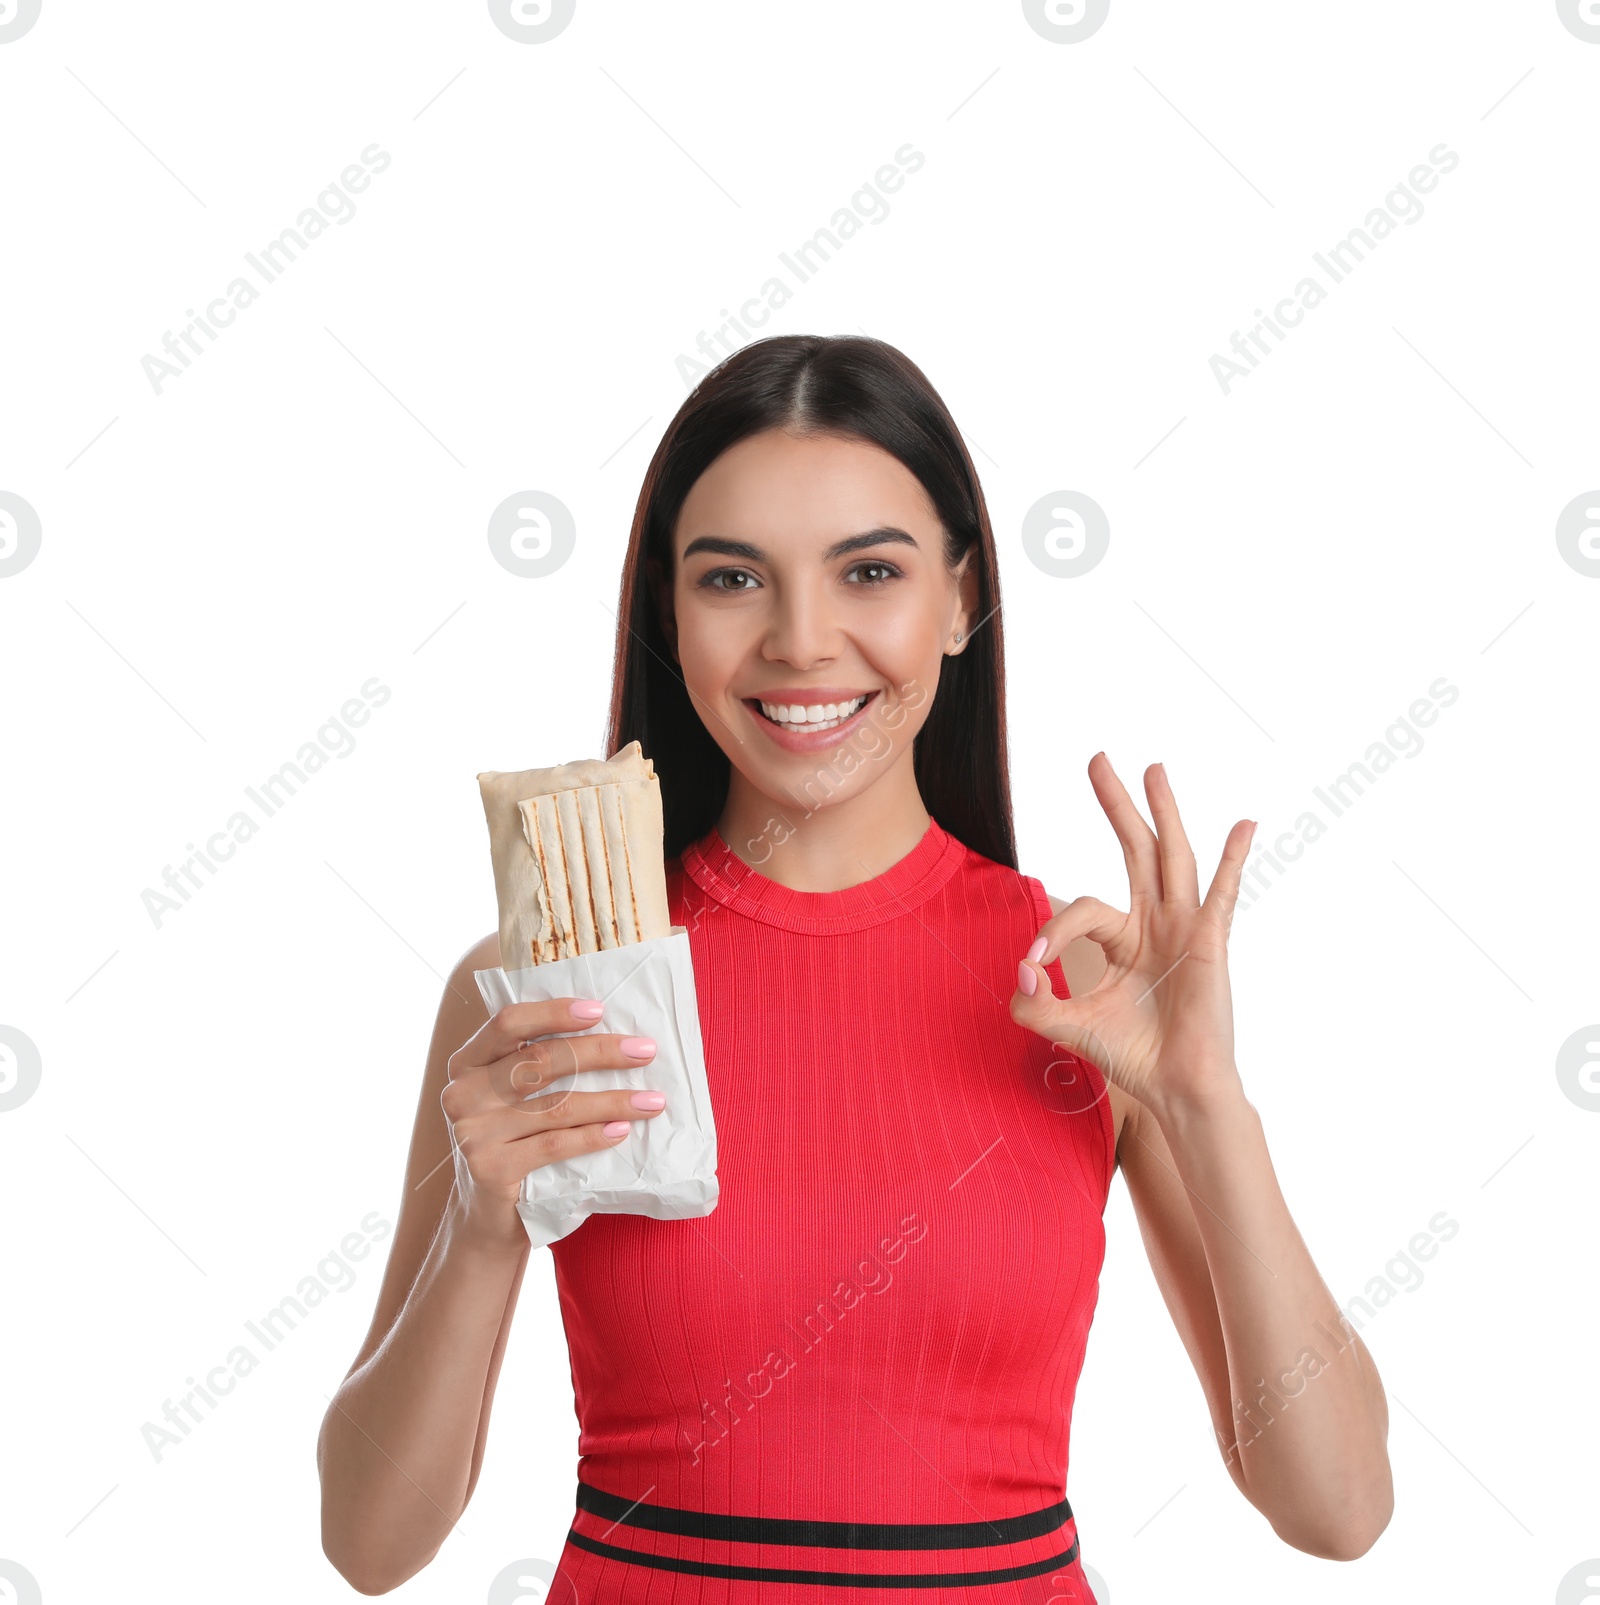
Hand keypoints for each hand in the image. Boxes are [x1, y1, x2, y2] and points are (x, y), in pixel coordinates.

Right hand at [440, 998, 664, 1245]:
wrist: (487, 1219)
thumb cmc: (513, 1144)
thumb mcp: (511, 1099)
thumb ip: (538, 1067)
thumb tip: (612, 1035)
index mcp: (467, 1062)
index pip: (508, 1022)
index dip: (553, 1012)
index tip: (600, 1010)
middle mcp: (462, 1093)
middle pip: (541, 1061)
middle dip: (601, 1052)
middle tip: (645, 1051)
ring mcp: (472, 1133)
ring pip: (558, 1105)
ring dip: (613, 1101)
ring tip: (652, 1100)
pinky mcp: (490, 1169)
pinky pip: (555, 1144)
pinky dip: (594, 1136)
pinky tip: (622, 1131)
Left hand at [1010, 753, 1254, 1116]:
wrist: (1175, 1090)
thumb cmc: (1131, 1057)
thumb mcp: (1065, 1026)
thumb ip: (1031, 1002)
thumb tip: (1020, 970)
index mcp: (1125, 939)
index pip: (1082, 910)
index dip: (1053, 930)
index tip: (1034, 963)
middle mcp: (1156, 925)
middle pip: (1135, 851)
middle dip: (1116, 805)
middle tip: (1097, 759)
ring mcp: (1185, 930)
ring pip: (1172, 858)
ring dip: (1163, 811)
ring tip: (1152, 767)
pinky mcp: (1210, 944)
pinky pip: (1223, 894)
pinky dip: (1234, 859)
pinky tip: (1244, 825)